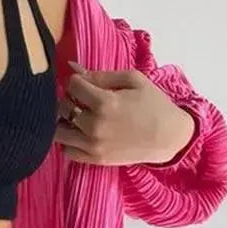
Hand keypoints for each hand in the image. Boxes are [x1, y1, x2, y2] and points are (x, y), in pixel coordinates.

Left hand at [55, 61, 196, 165]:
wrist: (168, 137)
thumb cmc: (153, 104)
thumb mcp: (133, 80)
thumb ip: (101, 75)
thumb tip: (73, 68)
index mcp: (105, 102)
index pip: (73, 85)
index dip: (76, 81)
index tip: (84, 83)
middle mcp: (94, 125)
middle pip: (63, 107)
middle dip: (69, 99)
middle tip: (81, 99)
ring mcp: (92, 145)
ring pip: (58, 132)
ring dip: (64, 121)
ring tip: (77, 117)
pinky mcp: (94, 159)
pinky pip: (67, 151)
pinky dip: (69, 141)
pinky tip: (80, 133)